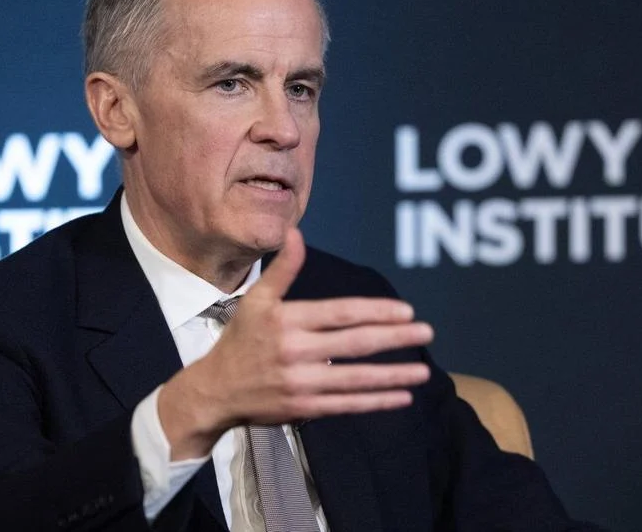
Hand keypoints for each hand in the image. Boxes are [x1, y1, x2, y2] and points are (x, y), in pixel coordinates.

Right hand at [157, 228, 433, 459]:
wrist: (215, 390)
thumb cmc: (240, 340)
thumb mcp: (256, 300)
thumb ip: (283, 269)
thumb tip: (295, 233)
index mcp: (289, 321)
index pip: (341, 314)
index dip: (376, 312)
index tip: (406, 311)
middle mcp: (297, 351)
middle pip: (355, 343)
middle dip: (395, 338)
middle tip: (426, 331)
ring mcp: (302, 382)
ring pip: (357, 378)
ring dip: (393, 375)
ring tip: (424, 371)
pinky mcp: (305, 408)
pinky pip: (347, 404)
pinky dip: (376, 401)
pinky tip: (401, 397)